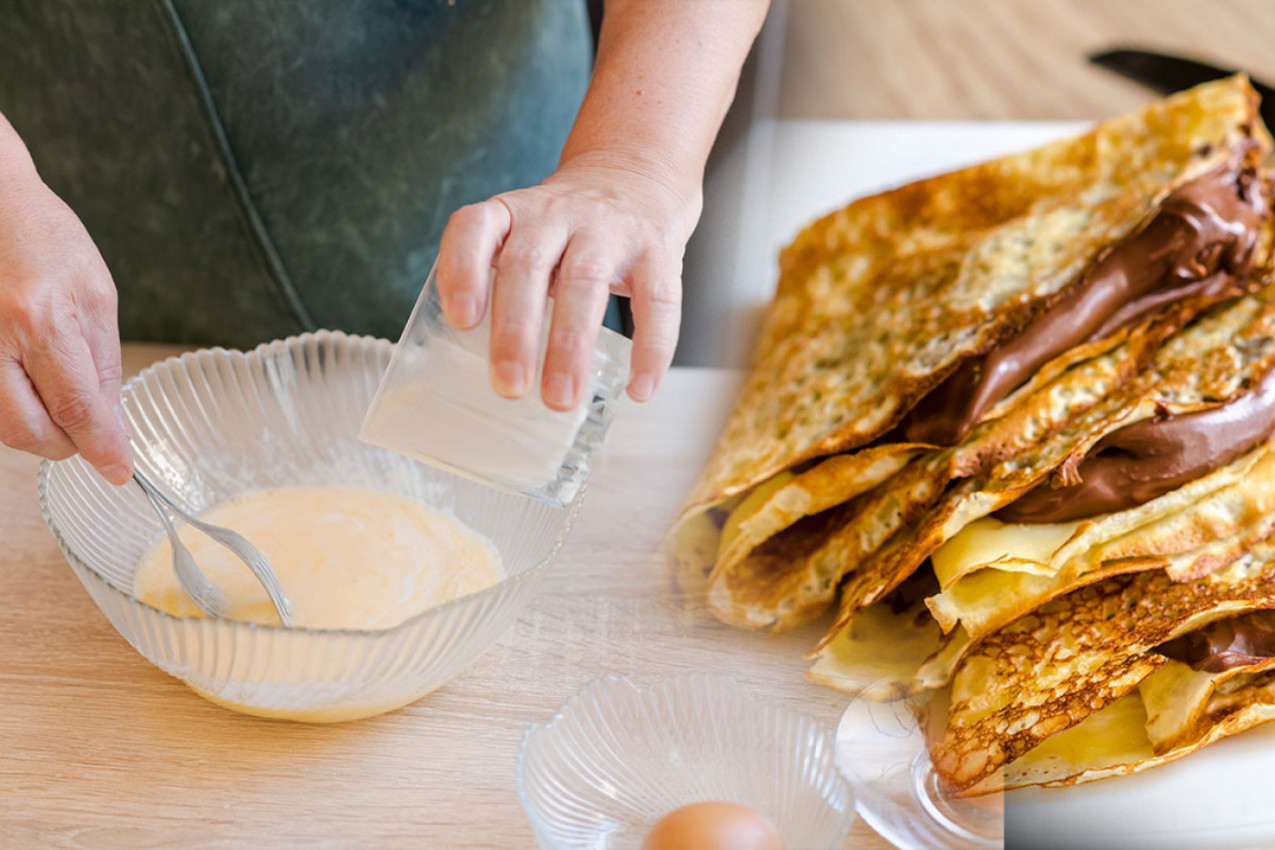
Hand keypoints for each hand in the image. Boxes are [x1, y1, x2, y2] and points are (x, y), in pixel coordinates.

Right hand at [0, 171, 131, 482]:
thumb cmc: (41, 238)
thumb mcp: (95, 295)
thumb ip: (102, 364)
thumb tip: (110, 423)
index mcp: (41, 320)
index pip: (77, 408)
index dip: (102, 447)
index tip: (119, 470)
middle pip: (29, 431)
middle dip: (65, 442)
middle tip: (87, 429)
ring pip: (1, 425)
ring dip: (38, 425)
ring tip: (56, 389)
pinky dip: (11, 405)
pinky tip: (27, 378)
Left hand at [435, 158, 698, 410]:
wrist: (635, 177)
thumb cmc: (567, 228)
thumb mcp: (524, 234)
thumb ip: (501, 283)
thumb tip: (485, 372)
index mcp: (513, 213)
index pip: (475, 228)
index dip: (463, 270)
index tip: (461, 320)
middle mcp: (557, 214)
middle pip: (528, 266)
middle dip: (515, 331)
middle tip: (509, 386)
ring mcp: (610, 230)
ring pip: (585, 283)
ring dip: (570, 346)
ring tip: (560, 398)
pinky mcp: (657, 250)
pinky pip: (657, 301)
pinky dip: (651, 349)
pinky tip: (639, 388)